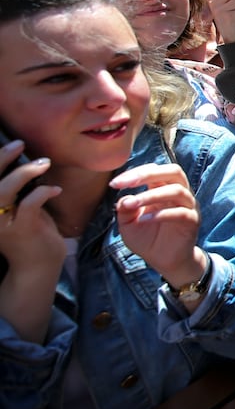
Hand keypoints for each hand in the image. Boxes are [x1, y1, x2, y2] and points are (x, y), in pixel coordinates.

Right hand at [0, 142, 61, 268]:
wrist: (38, 265)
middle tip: (20, 144)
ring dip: (24, 173)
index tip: (11, 143)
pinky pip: (29, 204)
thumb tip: (22, 159)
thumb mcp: (17, 207)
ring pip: (3, 191)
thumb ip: (14, 188)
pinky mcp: (20, 230)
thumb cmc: (29, 231)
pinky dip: (43, 192)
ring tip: (43, 163)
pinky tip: (55, 189)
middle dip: (2, 159)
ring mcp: (1, 224)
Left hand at [110, 163, 202, 285]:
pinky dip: (160, 214)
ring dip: (151, 195)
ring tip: (131, 204)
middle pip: (173, 171)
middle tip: (125, 184)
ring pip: (177, 190)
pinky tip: (143, 220)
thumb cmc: (148, 238)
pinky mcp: (192, 221)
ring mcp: (188, 206)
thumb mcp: (128, 223)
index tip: (115, 183)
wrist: (164, 261)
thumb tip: (123, 197)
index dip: (136, 172)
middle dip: (147, 174)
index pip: (155, 170)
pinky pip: (180, 213)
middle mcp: (180, 193)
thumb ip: (125, 209)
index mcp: (164, 188)